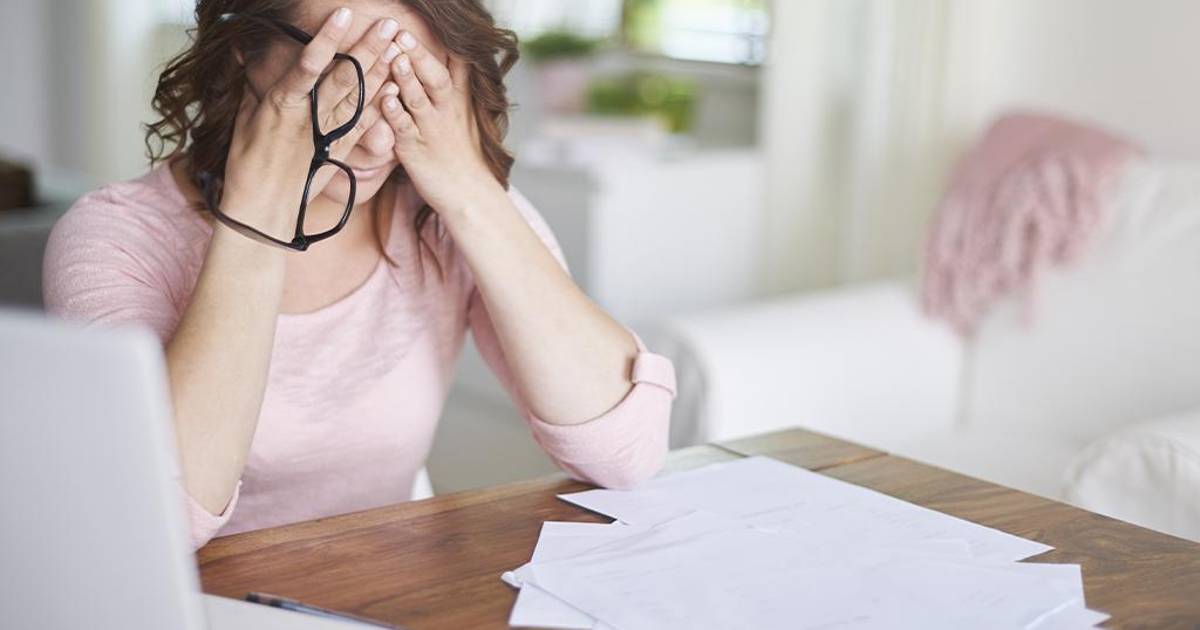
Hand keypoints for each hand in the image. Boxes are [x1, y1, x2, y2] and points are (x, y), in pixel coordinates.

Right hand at [221, 8, 401, 237]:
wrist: (262, 210)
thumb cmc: (247, 164)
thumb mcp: (245, 120)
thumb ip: (254, 87)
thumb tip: (245, 54)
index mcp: (282, 104)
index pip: (309, 64)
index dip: (328, 39)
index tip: (344, 14)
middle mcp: (308, 117)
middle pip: (344, 77)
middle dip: (368, 48)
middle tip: (390, 25)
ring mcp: (326, 134)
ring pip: (358, 98)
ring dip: (381, 71)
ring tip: (399, 47)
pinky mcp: (338, 151)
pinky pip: (363, 126)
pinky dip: (380, 107)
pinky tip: (395, 88)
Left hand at [380, 31, 503, 217]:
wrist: (468, 192)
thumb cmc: (461, 151)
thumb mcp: (466, 112)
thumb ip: (458, 82)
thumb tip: (456, 52)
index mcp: (457, 100)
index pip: (454, 66)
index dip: (442, 44)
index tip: (426, 24)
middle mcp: (446, 112)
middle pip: (435, 77)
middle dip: (419, 55)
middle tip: (402, 33)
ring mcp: (430, 131)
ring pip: (419, 100)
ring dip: (406, 78)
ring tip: (395, 57)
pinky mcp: (414, 151)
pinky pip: (404, 129)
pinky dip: (395, 114)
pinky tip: (385, 99)